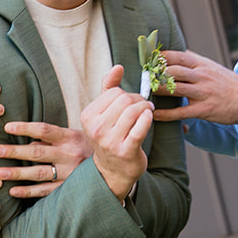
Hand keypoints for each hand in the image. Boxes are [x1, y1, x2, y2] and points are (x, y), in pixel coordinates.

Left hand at [0, 120, 88, 197]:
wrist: (114, 169)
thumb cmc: (88, 149)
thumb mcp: (76, 136)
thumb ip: (53, 137)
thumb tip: (28, 141)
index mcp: (71, 137)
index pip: (44, 130)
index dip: (25, 128)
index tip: (7, 127)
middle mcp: (70, 155)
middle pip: (38, 153)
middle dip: (15, 152)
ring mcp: (69, 174)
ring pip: (39, 173)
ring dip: (18, 174)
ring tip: (0, 173)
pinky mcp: (68, 189)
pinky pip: (46, 191)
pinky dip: (29, 192)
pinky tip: (14, 191)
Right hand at [80, 66, 152, 199]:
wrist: (114, 170)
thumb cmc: (111, 136)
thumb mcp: (104, 113)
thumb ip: (109, 88)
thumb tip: (118, 67)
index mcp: (88, 116)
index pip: (113, 92)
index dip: (127, 93)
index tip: (133, 101)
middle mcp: (96, 129)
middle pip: (124, 100)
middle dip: (139, 100)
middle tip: (144, 106)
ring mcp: (110, 141)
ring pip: (134, 112)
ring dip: (146, 108)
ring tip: (148, 111)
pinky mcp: (126, 151)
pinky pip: (140, 128)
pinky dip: (147, 119)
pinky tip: (149, 117)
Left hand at [152, 49, 237, 123]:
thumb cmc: (229, 84)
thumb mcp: (213, 67)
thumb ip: (196, 60)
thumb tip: (180, 51)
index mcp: (202, 65)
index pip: (177, 56)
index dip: (160, 57)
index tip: (147, 59)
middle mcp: (202, 76)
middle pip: (173, 70)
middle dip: (155, 73)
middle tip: (142, 77)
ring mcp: (203, 93)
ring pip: (175, 88)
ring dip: (157, 90)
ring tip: (144, 93)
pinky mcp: (204, 110)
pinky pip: (181, 112)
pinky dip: (165, 114)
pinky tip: (154, 114)